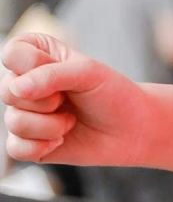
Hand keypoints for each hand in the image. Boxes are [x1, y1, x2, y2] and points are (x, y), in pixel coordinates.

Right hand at [1, 32, 154, 166]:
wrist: (132, 129)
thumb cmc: (113, 94)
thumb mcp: (88, 73)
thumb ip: (51, 74)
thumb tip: (16, 89)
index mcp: (39, 56)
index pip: (12, 52)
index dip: (34, 65)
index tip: (64, 70)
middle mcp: (26, 84)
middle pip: (8, 91)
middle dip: (47, 100)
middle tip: (70, 99)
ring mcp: (25, 114)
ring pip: (13, 122)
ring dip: (51, 126)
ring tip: (72, 120)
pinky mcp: (28, 143)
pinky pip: (16, 149)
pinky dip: (42, 146)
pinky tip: (62, 140)